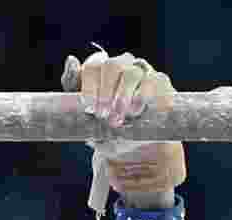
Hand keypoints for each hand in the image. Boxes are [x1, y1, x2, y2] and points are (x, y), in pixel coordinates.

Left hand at [65, 46, 186, 199]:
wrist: (131, 147)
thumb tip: (71, 60)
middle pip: (113, 66)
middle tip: (103, 116)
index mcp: (99, 70)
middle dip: (106, 92)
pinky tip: (138, 112)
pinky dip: (145, 98)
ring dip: (124, 96)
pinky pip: (156, 82)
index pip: (93, 67)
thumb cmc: (102, 128)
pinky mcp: (160, 82)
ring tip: (121, 117)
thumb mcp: (84, 116)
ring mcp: (142, 71)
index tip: (88, 109)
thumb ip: (74, 90)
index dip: (90, 87)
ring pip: (133, 73)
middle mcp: (121, 65)